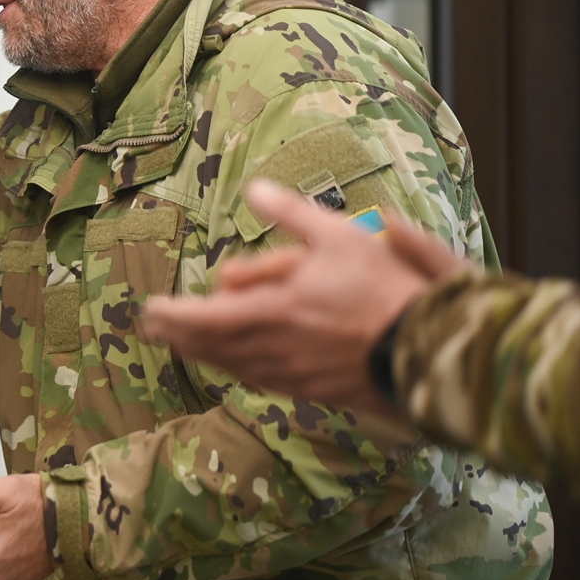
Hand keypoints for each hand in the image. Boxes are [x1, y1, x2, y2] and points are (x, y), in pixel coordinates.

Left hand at [141, 181, 465, 411]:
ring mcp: (294, 374)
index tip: (150, 311)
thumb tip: (253, 189)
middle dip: (179, 336)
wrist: (429, 350)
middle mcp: (275, 349)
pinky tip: (236, 365)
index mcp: (273, 312)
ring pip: (235, 366)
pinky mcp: (314, 390)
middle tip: (153, 329)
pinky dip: (238, 369)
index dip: (174, 316)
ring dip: (204, 355)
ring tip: (183, 344)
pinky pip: (263, 380)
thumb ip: (290, 214)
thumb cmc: (383, 289)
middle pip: (212, 346)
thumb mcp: (338, 236)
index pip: (205, 318)